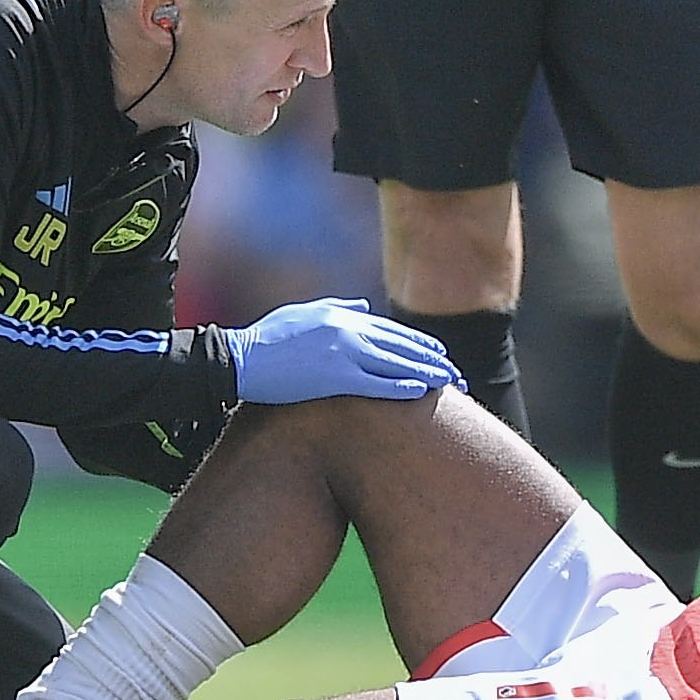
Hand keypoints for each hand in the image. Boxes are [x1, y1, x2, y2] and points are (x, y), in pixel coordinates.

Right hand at [230, 298, 458, 404]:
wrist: (240, 358)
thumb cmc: (268, 338)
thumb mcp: (304, 313)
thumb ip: (337, 307)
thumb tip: (363, 307)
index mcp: (341, 315)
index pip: (392, 329)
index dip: (420, 344)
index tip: (440, 355)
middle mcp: (347, 329)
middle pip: (401, 345)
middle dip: (433, 360)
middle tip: (458, 375)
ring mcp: (342, 352)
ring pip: (396, 362)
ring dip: (427, 372)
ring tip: (451, 383)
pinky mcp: (334, 376)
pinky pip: (377, 383)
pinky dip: (402, 385)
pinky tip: (421, 391)